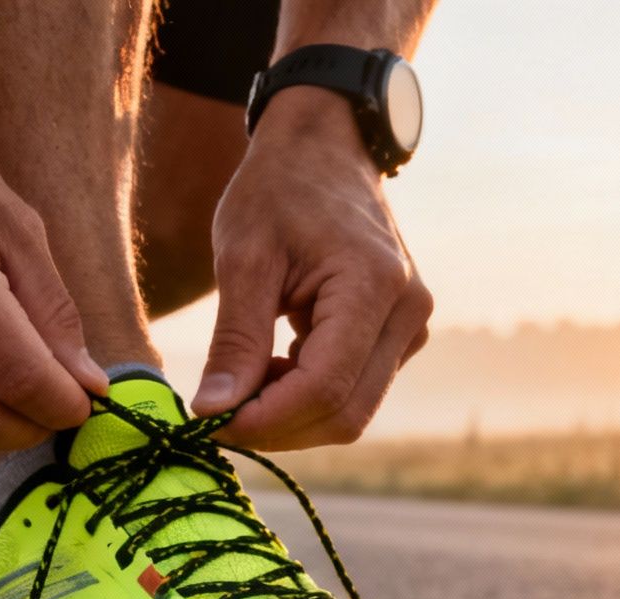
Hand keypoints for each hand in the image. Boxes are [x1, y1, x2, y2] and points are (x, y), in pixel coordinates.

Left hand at [192, 88, 432, 449]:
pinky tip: (268, 368)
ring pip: (350, 411)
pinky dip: (304, 396)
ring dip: (290, 415)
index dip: (266, 419)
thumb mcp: (243, 257)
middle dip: (277, 427)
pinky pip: (354, 390)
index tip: (209, 423)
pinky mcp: (399, 337)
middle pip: (344, 414)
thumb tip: (214, 413)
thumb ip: (233, 340)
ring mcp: (410, 328)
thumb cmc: (278, 190)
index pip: (324, 388)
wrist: (324, 149)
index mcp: (374, 287)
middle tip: (217, 413)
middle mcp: (408, 314)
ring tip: (240, 380)